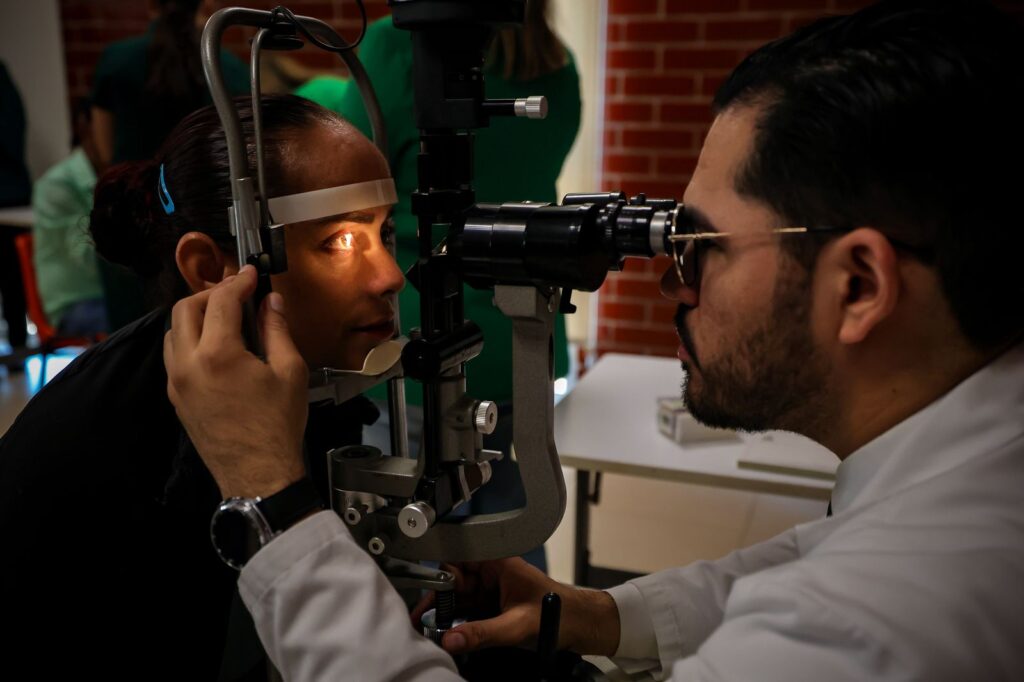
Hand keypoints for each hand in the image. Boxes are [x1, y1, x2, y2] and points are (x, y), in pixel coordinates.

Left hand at [163, 265, 308, 498]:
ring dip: (196, 316)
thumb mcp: (289, 371)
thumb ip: (276, 330)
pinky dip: (189, 339)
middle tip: (238, 293)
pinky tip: (215, 345)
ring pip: (173, 331)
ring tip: (225, 317)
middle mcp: (188, 364)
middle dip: (211, 294)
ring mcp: (176, 382)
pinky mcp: (175, 397)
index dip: (238, 281)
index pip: (221, 301)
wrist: (257, 474)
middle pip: (186, 308)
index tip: (252, 273)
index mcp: (218, 354)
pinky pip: (174, 355)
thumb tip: (271, 301)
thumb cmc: (278, 424)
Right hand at [410, 558, 620, 656]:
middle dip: (437, 602)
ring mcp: (492, 591)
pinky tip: (448, 637)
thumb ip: (482, 633)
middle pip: (453, 583)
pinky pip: (468, 614)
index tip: (427, 598)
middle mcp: (491, 573)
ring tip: (427, 631)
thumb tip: (450, 639)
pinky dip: (458, 625)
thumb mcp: (517, 626)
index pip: (457, 560)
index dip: (440, 577)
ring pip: (459, 601)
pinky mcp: (494, 608)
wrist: (581, 626)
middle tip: (421, 621)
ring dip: (445, 616)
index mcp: (497, 563)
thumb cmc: (560, 613)